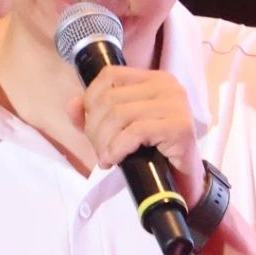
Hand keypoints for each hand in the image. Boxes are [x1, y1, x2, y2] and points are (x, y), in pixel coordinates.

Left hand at [66, 66, 204, 208]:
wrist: (183, 179)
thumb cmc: (153, 152)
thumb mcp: (119, 129)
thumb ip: (94, 114)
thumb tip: (72, 105)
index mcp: (153, 79)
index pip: (110, 75)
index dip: (91, 99)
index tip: (91, 126)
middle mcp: (166, 85)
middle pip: (111, 98)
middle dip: (95, 128)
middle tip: (99, 150)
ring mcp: (175, 104)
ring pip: (120, 115)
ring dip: (104, 141)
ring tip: (105, 158)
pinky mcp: (179, 126)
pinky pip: (135, 132)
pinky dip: (117, 148)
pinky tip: (114, 159)